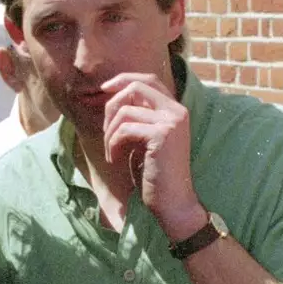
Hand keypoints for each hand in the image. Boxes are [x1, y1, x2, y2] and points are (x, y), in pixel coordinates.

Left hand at [101, 72, 202, 239]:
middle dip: (111, 105)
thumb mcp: (144, 140)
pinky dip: (112, 144)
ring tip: (110, 152)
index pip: (148, 80)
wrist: (173, 203)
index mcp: (175, 110)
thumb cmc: (155, 175)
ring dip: (109, 132)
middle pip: (135, 87)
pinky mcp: (162, 135)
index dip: (123, 79)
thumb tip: (112, 97)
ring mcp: (171, 121)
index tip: (104, 89)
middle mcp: (177, 111)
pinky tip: (114, 160)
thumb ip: (137, 117)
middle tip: (105, 131)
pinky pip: (124, 129)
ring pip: (125, 110)